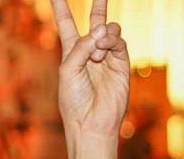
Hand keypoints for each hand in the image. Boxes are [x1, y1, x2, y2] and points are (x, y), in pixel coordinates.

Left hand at [50, 0, 129, 136]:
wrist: (91, 121)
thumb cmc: (74, 100)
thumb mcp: (68, 70)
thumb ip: (81, 47)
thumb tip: (101, 29)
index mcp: (70, 53)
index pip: (67, 24)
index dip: (62, 8)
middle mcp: (89, 52)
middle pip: (94, 22)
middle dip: (98, 5)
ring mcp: (107, 57)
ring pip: (109, 31)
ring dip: (103, 35)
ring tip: (98, 50)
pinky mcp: (121, 63)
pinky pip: (118, 42)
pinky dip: (111, 41)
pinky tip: (105, 48)